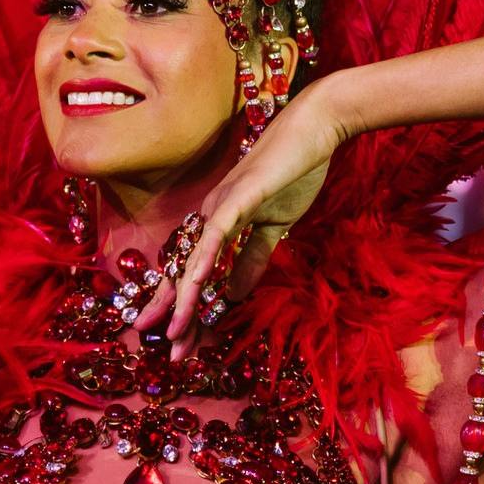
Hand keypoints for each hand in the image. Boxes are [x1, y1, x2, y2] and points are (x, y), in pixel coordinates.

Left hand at [139, 78, 349, 349]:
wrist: (315, 131)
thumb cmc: (294, 174)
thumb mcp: (274, 228)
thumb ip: (253, 260)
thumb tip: (234, 295)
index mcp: (216, 225)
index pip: (195, 273)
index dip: (186, 308)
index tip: (180, 342)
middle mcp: (208, 216)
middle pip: (185, 271)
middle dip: (174, 314)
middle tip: (167, 352)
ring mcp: (221, 204)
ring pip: (195, 257)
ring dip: (183, 297)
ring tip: (174, 332)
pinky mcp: (239, 194)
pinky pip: (217, 231)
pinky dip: (205, 257)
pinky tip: (196, 282)